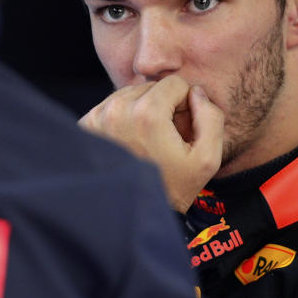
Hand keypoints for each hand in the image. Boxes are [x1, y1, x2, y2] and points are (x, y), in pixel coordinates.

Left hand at [79, 75, 224, 212]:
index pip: (175, 83)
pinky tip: (130, 142)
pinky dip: (124, 117)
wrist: (135, 215)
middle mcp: (117, 109)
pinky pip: (112, 105)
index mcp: (147, 114)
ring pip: (131, 93)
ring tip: (148, 141)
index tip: (182, 128)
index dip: (186, 103)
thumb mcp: (207, 159)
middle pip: (151, 87)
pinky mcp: (85, 125)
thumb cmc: (174, 188)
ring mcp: (97, 117)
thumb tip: (196, 93)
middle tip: (165, 137)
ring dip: (143, 109)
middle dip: (163, 105)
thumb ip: (211, 118)